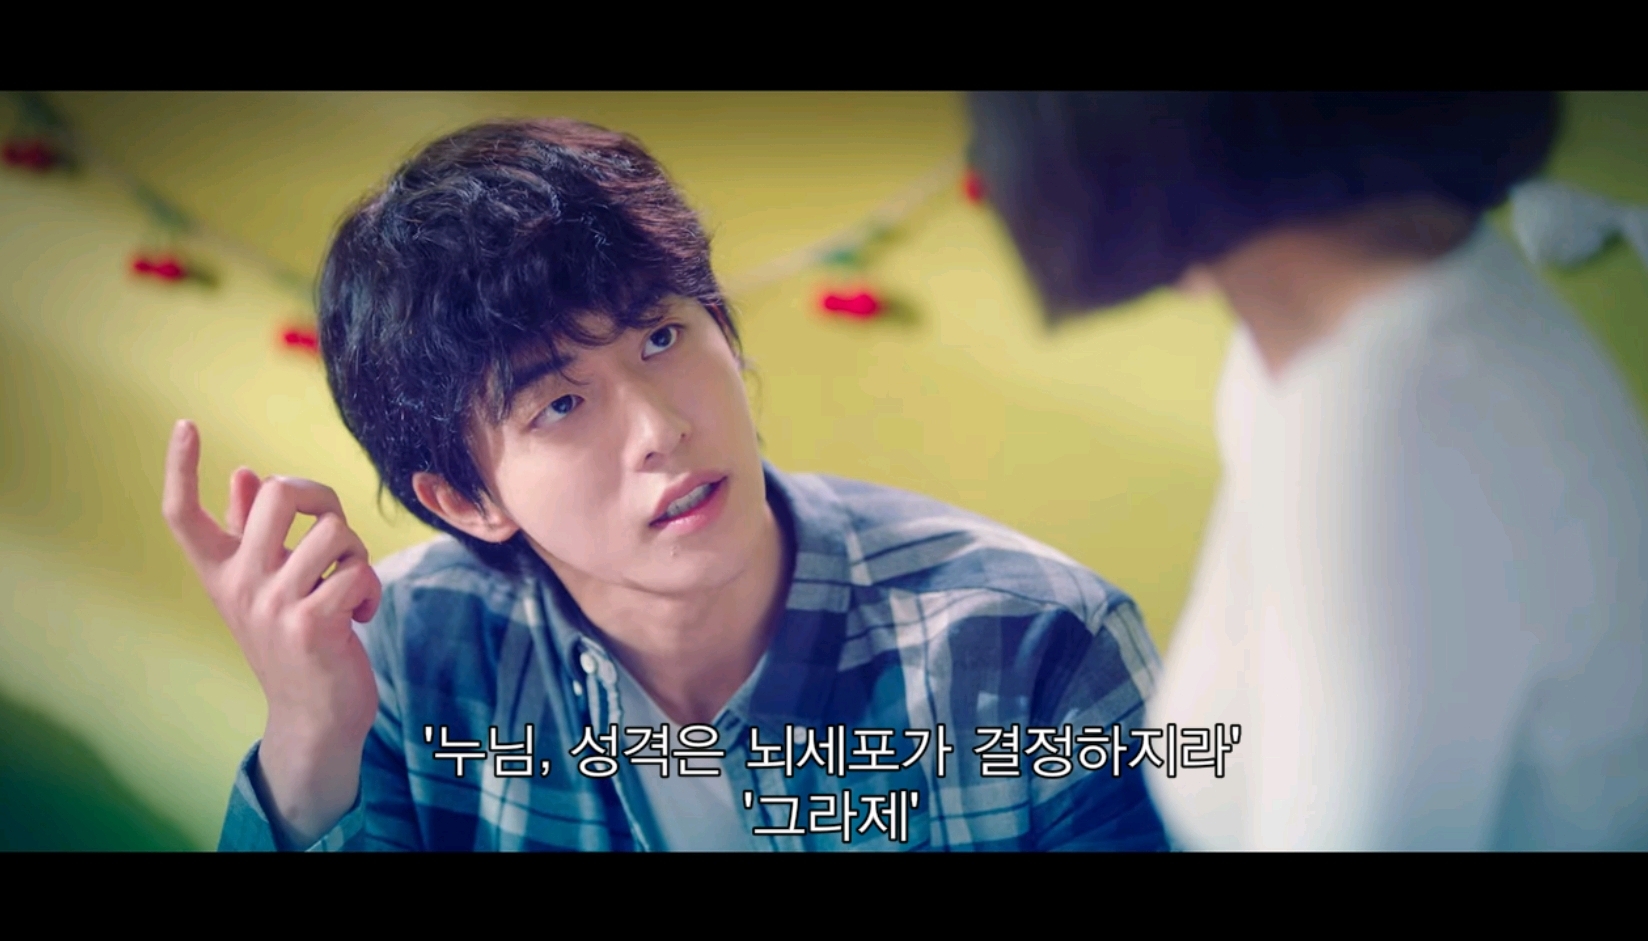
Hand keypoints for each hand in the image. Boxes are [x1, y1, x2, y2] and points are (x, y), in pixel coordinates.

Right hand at [162, 419, 381, 847]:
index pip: (182, 514)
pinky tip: (361, 616)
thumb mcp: (266, 587)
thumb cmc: (295, 640)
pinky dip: (371, 590)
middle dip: (321, 498)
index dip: (179, 467)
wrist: (314, 715)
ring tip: (349, 585)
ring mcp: (270, 605)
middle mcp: (236, 585)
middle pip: (277, 492)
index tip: (185, 424)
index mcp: (220, 572)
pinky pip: (357, 571)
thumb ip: (251, 534)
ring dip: (356, 553)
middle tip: (333, 533)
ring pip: (332, 531)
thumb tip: (243, 473)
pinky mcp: (310, 624)